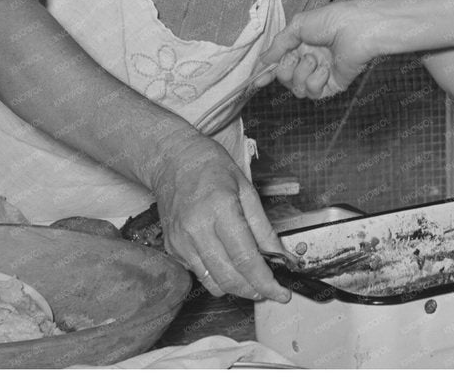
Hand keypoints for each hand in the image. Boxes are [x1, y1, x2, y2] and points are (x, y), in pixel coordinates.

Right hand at [147, 134, 291, 303]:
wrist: (173, 161)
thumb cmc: (211, 168)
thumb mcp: (247, 190)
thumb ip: (263, 228)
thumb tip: (281, 256)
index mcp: (220, 209)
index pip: (245, 258)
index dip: (266, 281)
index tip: (281, 293)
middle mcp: (196, 229)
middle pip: (229, 278)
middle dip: (254, 290)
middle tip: (269, 288)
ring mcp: (180, 242)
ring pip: (213, 283)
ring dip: (235, 287)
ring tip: (249, 275)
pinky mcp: (172, 250)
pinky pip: (198, 275)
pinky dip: (216, 276)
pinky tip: (225, 261)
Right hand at [260, 0, 380, 98]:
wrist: (356, 28)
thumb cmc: (331, 20)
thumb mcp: (298, 26)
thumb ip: (279, 44)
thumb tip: (263, 60)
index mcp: (302, 45)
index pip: (281, 63)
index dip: (268, 73)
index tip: (257, 81)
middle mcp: (311, 60)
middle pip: (285, 78)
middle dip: (285, 70)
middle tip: (295, 58)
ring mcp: (321, 74)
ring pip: (297, 88)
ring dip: (301, 74)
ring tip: (314, 60)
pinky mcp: (333, 85)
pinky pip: (314, 93)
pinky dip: (315, 80)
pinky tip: (325, 68)